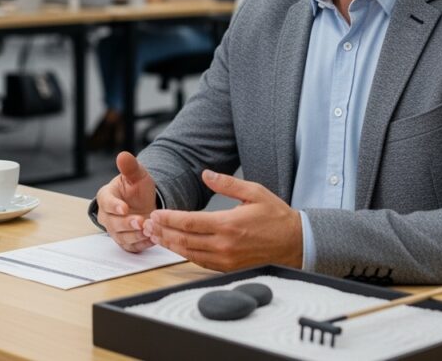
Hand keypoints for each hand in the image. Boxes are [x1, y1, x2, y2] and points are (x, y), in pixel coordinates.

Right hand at [96, 152, 157, 252]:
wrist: (145, 204)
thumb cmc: (136, 188)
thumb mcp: (137, 175)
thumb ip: (130, 167)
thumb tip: (123, 155)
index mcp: (105, 197)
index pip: (106, 202)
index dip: (114, 206)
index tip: (124, 208)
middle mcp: (107, 216)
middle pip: (113, 223)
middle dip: (128, 223)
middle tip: (141, 221)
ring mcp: (115, 230)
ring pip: (123, 237)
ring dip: (136, 235)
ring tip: (150, 230)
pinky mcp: (125, 242)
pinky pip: (132, 247)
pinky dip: (142, 244)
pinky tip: (153, 238)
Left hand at [143, 169, 302, 271]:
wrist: (295, 243)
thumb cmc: (276, 216)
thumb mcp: (254, 191)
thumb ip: (227, 183)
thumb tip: (206, 174)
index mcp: (228, 224)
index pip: (189, 222)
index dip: (169, 219)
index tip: (155, 214)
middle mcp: (224, 244)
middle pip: (184, 240)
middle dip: (163, 232)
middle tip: (147, 225)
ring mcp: (226, 259)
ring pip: (189, 253)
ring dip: (169, 245)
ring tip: (155, 236)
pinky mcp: (228, 267)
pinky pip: (200, 262)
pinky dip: (185, 254)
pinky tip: (176, 246)